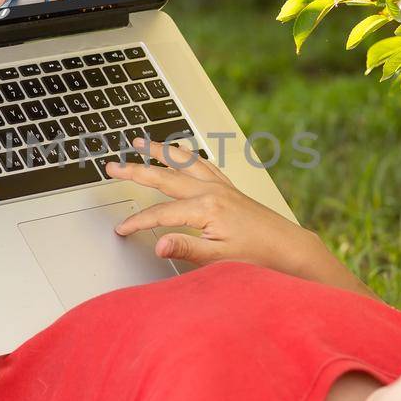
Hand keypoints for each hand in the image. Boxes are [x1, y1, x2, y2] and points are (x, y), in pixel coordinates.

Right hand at [106, 138, 349, 285]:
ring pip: (184, 162)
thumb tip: (158, 244)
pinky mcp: (229, 188)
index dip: (137, 221)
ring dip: (160, 151)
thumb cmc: (258, 255)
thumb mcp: (218, 258)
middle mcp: (212, 191)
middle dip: (136, 170)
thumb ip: (185, 248)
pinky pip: (203, 164)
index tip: (121, 228)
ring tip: (140, 142)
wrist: (288, 248)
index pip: (160, 213)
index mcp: (206, 208)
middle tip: (112, 166)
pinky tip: (181, 153)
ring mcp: (221, 186)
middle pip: (165, 178)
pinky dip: (187, 156)